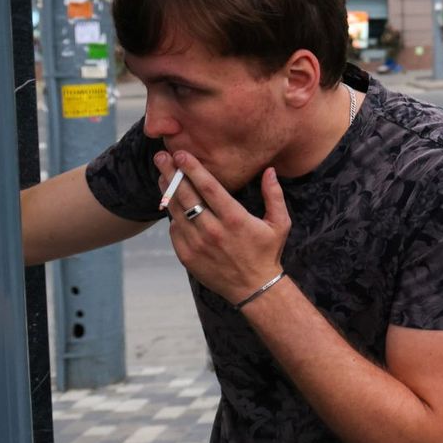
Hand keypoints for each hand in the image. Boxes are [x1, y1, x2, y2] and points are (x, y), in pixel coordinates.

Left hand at [155, 150, 290, 305]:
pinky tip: (173, 204)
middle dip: (172, 173)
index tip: (182, 154)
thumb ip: (274, 195)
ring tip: (162, 174)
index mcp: (235, 219)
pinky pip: (174, 230)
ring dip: (167, 191)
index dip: (193, 168)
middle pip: (186, 195)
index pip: (209, 187)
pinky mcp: (187, 256)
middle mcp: (213, 231)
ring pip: (176, 211)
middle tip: (162, 156)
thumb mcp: (280, 223)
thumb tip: (270, 170)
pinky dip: (172, 216)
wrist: (254, 289)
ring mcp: (197, 244)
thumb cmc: (267, 253)